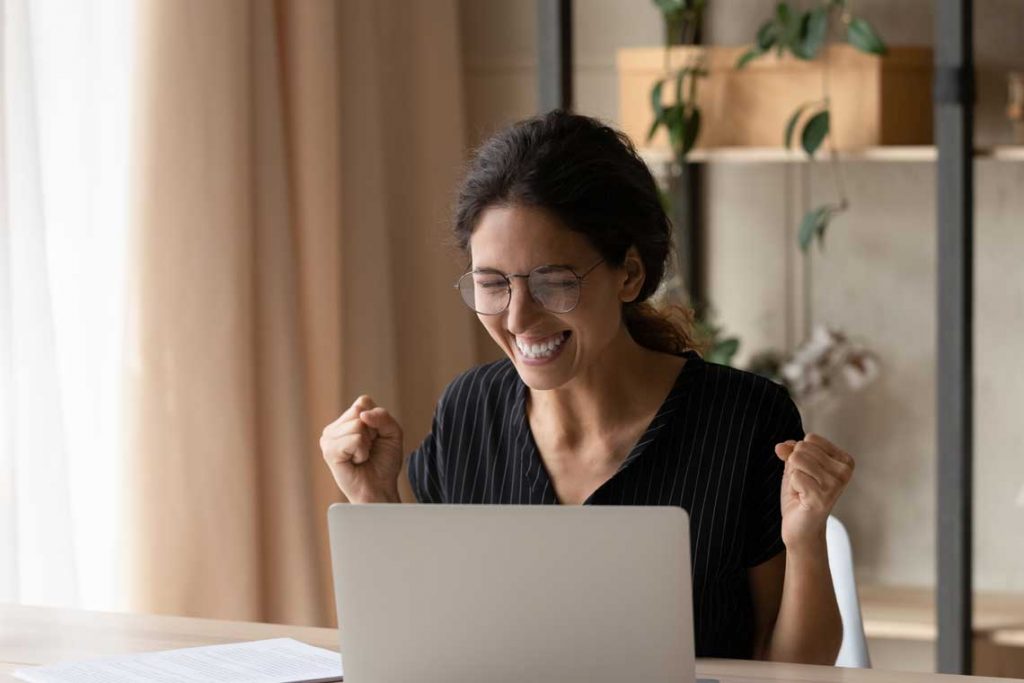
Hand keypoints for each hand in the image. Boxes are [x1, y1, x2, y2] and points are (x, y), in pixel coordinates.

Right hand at [320, 395, 403, 502]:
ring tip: (361, 456)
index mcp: (347, 420)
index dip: (376, 420)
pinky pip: (354, 439)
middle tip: (368, 449)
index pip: (363, 402)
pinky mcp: (329, 451)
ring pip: (357, 424)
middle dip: (372, 431)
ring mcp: (329, 438)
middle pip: (359, 411)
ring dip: (367, 443)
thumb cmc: (384, 462)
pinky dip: (362, 452)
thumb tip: (363, 415)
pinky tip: (356, 461)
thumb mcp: (392, 433)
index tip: (375, 438)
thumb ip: (383, 416)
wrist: (379, 488)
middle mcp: (335, 427)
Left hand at [774, 433, 854, 551]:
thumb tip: (781, 446)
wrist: (801, 527)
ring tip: (802, 490)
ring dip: (793, 476)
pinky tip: (802, 498)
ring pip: (797, 460)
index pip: (811, 439)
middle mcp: (844, 471)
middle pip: (803, 448)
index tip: (808, 473)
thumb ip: (790, 451)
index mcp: (844, 461)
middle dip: (795, 466)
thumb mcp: (795, 467)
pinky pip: (795, 476)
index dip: (799, 454)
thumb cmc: (801, 496)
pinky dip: (792, 487)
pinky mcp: (823, 496)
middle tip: (803, 484)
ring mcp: (835, 484)